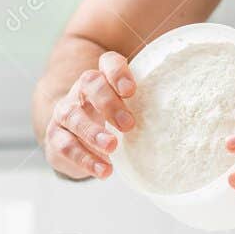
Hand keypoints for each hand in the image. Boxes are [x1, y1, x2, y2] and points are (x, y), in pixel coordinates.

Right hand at [43, 51, 137, 179]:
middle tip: (128, 125)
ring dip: (93, 132)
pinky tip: (104, 169)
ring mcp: (64, 113)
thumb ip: (146, 107)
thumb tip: (179, 118)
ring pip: (73, 115)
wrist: (74, 139)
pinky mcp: (55, 137)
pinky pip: (66, 145)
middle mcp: (80, 91)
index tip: (131, 90)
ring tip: (112, 147)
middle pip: (90, 84)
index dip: (118, 72)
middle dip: (109, 103)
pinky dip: (85, 159)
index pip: (108, 63)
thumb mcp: (127, 111)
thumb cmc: (110, 121)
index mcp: (102, 79)